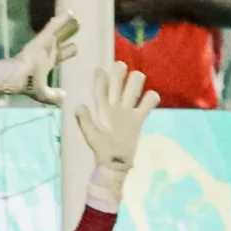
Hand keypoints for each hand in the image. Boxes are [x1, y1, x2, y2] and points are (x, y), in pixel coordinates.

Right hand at [0, 13, 77, 104]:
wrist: (14, 78)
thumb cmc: (26, 85)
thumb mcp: (43, 94)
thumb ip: (54, 95)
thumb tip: (64, 95)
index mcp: (47, 63)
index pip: (60, 55)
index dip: (68, 51)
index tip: (75, 47)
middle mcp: (46, 51)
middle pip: (60, 40)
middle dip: (68, 33)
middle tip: (77, 25)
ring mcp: (43, 44)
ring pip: (57, 31)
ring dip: (66, 23)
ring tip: (74, 14)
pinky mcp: (41, 40)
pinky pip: (52, 28)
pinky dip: (61, 20)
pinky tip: (70, 12)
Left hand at [73, 62, 158, 203]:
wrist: (115, 163)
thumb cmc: (101, 149)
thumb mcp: (91, 136)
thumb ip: (85, 121)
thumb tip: (79, 106)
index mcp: (101, 108)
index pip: (99, 88)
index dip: (100, 77)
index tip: (101, 71)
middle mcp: (114, 105)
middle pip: (117, 81)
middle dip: (119, 71)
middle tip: (121, 67)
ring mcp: (127, 110)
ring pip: (134, 87)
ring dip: (136, 80)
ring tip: (136, 80)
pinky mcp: (139, 119)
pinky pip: (148, 104)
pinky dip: (151, 98)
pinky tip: (150, 99)